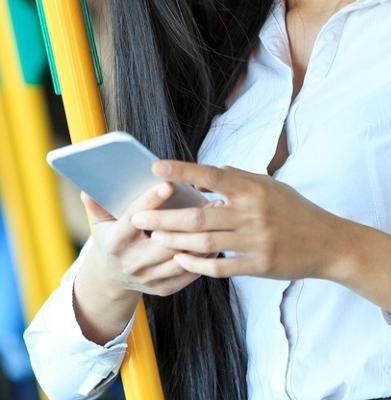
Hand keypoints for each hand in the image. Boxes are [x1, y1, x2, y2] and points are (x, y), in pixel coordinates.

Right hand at [80, 182, 221, 297]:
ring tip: (221, 217)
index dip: (151, 201)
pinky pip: (188, 274)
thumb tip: (87, 188)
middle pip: (164, 241)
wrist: (112, 279)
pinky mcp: (163, 289)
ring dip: (203, 239)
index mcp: (116, 243)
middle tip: (212, 199)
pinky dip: (204, 258)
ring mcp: (149, 279)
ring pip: (181, 258)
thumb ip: (98, 206)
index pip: (134, 219)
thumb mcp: (100, 224)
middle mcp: (132, 263)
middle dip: (189, 221)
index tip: (169, 183)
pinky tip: (219, 239)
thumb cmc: (111, 240)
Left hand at [130, 161, 347, 280]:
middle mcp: (252, 214)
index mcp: (253, 189)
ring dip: (175, 241)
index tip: (156, 168)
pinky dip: (198, 264)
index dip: (182, 171)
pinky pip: (221, 267)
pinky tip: (180, 260)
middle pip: (198, 216)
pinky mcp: (259, 266)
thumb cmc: (295, 210)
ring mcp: (255, 242)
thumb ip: (239, 178)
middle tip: (138, 218)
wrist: (327, 243)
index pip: (211, 176)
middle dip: (164, 218)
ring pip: (205, 243)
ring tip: (153, 238)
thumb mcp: (270, 185)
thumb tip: (208, 174)